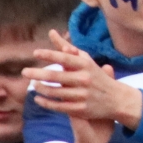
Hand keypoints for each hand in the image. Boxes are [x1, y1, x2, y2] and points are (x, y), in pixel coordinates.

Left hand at [21, 33, 142, 128]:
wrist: (118, 100)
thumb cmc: (98, 77)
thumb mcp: (87, 62)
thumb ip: (68, 49)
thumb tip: (52, 33)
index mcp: (87, 66)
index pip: (65, 58)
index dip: (50, 55)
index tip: (35, 53)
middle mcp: (85, 79)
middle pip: (56, 76)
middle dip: (37, 73)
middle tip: (25, 72)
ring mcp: (82, 95)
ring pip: (54, 92)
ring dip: (40, 88)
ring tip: (33, 85)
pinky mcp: (81, 109)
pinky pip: (58, 106)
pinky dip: (45, 102)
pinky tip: (38, 99)